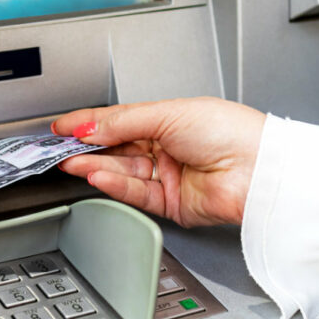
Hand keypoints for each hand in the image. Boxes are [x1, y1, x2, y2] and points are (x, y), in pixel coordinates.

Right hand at [52, 97, 264, 226]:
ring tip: (72, 162)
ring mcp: (168, 177)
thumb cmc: (230, 132)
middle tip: (60, 148)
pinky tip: (96, 175)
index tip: (63, 127)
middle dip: (87, 148)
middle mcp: (167, 149)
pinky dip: (115, 185)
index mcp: (169, 121)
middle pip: (117, 149)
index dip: (89, 123)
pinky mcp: (171, 204)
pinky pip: (136, 194)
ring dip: (96, 167)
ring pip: (123, 173)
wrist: (258, 170)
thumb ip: (122, 123)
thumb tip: (89, 126)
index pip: (119, 122)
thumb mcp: (167, 114)